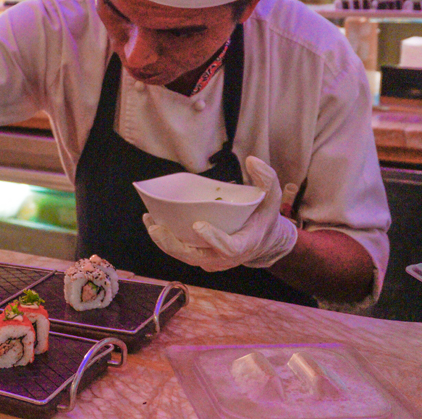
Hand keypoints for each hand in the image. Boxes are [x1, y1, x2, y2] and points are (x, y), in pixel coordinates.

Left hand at [143, 156, 297, 271]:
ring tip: (150, 221)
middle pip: (195, 257)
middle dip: (174, 244)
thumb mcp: (272, 198)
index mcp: (244, 244)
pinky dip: (165, 240)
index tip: (198, 224)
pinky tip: (152, 222)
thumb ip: (267, 179)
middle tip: (157, 228)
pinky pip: (180, 252)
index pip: (228, 247)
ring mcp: (210, 260)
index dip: (213, 238)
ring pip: (183, 256)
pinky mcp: (200, 258)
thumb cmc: (263, 217)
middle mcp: (225, 258)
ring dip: (164, 242)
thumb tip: (252, 160)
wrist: (262, 241)